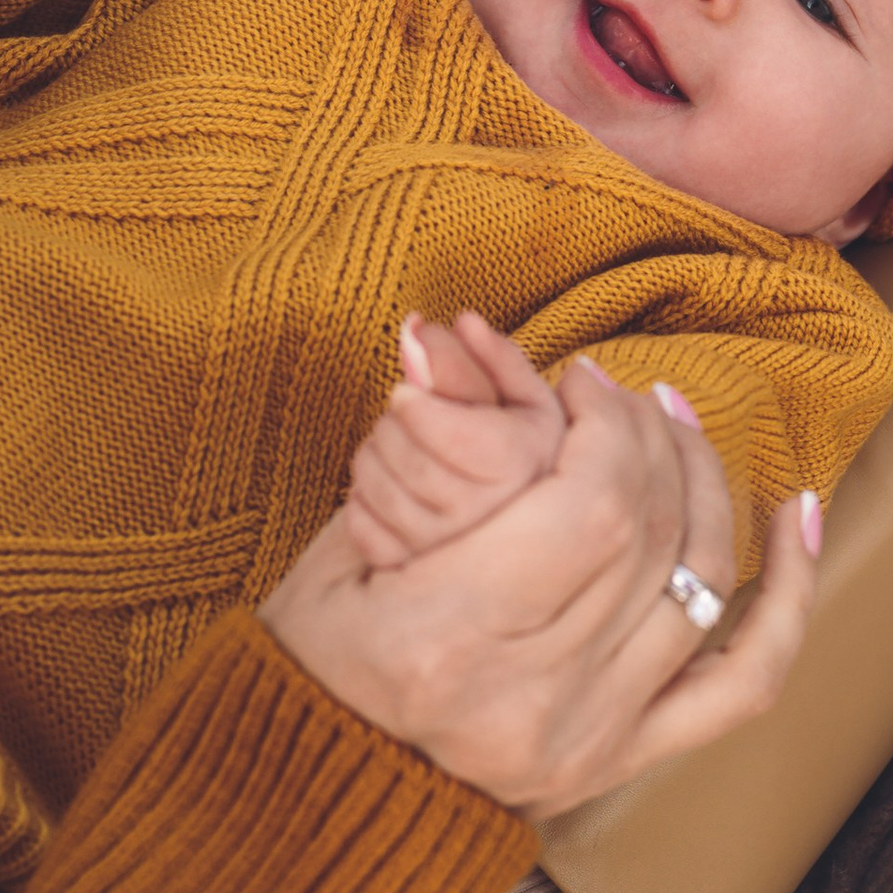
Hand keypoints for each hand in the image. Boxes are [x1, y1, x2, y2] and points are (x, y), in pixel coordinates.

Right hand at [264, 359, 822, 822]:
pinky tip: (798, 517)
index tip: (580, 383)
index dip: (608, 428)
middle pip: (652, 539)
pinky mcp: (621, 761)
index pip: (591, 510)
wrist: (315, 797)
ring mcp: (589, 740)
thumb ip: (413, 452)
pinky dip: (788, 598)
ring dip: (706, 487)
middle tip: (620, 393)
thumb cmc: (312, 660)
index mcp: (449, 640)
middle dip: (650, 440)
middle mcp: (534, 701)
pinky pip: (743, 681)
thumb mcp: (333, 552)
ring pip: (703, 586)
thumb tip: (444, 338)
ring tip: (675, 426)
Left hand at [342, 310, 566, 568]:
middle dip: (392, 425)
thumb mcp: (527, 401)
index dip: (412, 402)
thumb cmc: (529, 455)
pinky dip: (362, 499)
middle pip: (400, 450)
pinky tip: (391, 490)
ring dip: (373, 457)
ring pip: (372, 483)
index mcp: (520, 465)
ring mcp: (445, 553)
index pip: (437, 426)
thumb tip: (460, 319)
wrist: (533, 537)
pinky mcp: (410, 573)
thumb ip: (493, 357)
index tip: (407, 394)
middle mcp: (485, 517)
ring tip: (401, 451)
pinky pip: (360, 523)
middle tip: (406, 420)